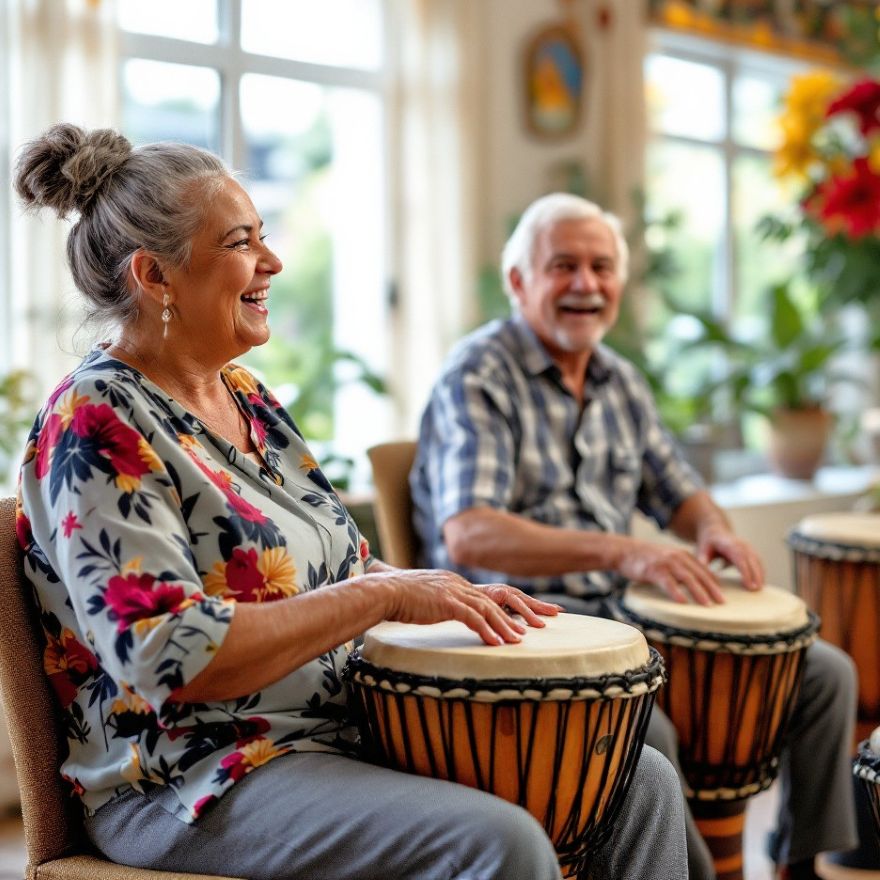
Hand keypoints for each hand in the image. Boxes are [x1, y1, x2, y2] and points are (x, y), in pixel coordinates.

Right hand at [382, 570, 558, 645]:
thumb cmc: (394, 598)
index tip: (525, 618)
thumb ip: (431, 602)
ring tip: (521, 640)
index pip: (487, 595)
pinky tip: (498, 643)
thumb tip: (434, 611)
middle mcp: (458, 584)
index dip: (508, 607)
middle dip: (522, 611)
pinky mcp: (446, 603)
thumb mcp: (420, 598)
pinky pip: (474, 618)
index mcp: (454, 583)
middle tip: (543, 621)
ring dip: (506, 625)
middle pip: (496, 598)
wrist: (382, 591)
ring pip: (488, 609)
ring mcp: (453, 591)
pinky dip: (488, 630)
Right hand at [615, 537, 724, 605]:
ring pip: (686, 578)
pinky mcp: (653, 570)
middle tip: (722, 602)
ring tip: (707, 604)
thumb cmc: (646, 558)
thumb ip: (680, 567)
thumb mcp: (667, 558)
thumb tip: (694, 584)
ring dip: (698, 591)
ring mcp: (665, 563)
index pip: (703, 569)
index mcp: (682, 555)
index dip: (714, 582)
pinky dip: (676, 592)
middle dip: (712, 588)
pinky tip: (682, 601)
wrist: (624, 550)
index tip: (723, 595)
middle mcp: (676, 557)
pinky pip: (667, 582)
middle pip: (699, 574)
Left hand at [696, 525, 764, 590]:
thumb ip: (702, 559)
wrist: (715, 531)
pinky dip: (760, 571)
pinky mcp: (750, 550)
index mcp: (729, 544)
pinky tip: (760, 582)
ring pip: (757, 560)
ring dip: (760, 573)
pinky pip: (758, 561)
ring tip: (759, 588)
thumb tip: (703, 570)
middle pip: (751, 560)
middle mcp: (741, 544)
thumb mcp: (701, 549)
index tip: (749, 584)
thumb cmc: (708, 542)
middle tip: (756, 589)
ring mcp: (747, 546)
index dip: (746, 572)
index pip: (740, 558)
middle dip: (756, 574)